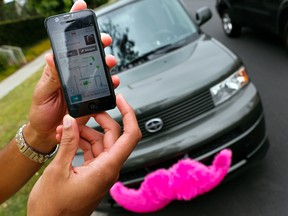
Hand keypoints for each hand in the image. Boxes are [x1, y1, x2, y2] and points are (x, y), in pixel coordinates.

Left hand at [23, 0, 117, 152]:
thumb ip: (51, 77)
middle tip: (103, 40)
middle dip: (97, 43)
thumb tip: (51, 57)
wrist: (50, 132)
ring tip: (109, 63)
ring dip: (107, 63)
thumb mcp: (43, 93)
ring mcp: (84, 84)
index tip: (81, 7)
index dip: (74, 25)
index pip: (67, 44)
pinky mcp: (92, 97)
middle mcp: (74, 74)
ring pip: (99, 68)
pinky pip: (105, 87)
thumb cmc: (42, 112)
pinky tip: (113, 81)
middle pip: (88, 53)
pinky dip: (111, 83)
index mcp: (59, 69)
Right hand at [27, 94, 141, 215]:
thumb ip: (68, 143)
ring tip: (64, 130)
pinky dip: (81, 143)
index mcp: (107, 168)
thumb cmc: (54, 208)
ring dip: (84, 133)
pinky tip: (67, 139)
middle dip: (99, 121)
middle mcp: (109, 169)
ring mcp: (102, 171)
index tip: (120, 100)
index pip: (130, 136)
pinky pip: (93, 151)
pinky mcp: (94, 173)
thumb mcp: (58, 171)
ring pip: (101, 142)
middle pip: (113, 135)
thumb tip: (70, 121)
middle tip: (83, 112)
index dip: (129, 114)